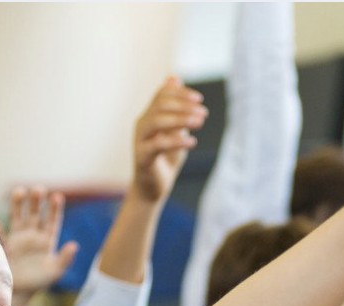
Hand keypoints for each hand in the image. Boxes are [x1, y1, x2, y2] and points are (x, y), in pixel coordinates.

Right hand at [6, 186, 77, 296]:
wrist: (19, 293)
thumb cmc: (38, 283)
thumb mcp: (55, 271)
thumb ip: (65, 258)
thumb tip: (75, 245)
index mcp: (47, 241)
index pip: (52, 221)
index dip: (54, 209)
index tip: (57, 196)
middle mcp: (33, 237)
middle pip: (35, 214)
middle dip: (37, 202)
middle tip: (38, 189)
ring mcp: (18, 239)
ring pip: (18, 217)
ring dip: (18, 204)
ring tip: (19, 190)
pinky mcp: (5, 245)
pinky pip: (1, 234)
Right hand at [132, 76, 205, 201]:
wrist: (154, 188)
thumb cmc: (165, 158)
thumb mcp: (174, 129)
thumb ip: (176, 107)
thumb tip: (174, 78)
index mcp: (149, 115)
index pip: (162, 95)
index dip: (180, 93)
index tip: (199, 99)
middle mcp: (142, 124)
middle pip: (160, 105)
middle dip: (183, 106)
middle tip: (203, 112)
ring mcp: (140, 140)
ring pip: (157, 121)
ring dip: (181, 119)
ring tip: (200, 122)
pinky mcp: (142, 157)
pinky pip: (158, 144)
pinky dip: (177, 141)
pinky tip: (192, 141)